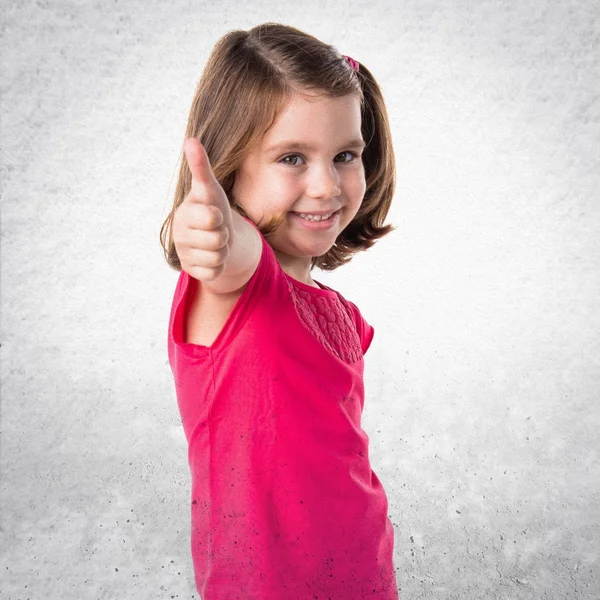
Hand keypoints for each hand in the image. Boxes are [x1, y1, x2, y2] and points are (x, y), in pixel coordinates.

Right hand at [173, 138, 234, 281]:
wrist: (218, 235)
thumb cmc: (213, 207)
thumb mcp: (210, 188)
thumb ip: (201, 167)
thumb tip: (190, 140)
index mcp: (183, 213)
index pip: (211, 218)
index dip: (219, 217)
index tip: (214, 213)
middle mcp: (179, 235)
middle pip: (217, 240)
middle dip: (223, 235)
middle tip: (217, 230)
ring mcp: (184, 254)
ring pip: (217, 257)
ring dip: (222, 251)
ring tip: (215, 242)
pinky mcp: (191, 271)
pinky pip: (214, 272)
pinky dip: (219, 266)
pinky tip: (212, 257)